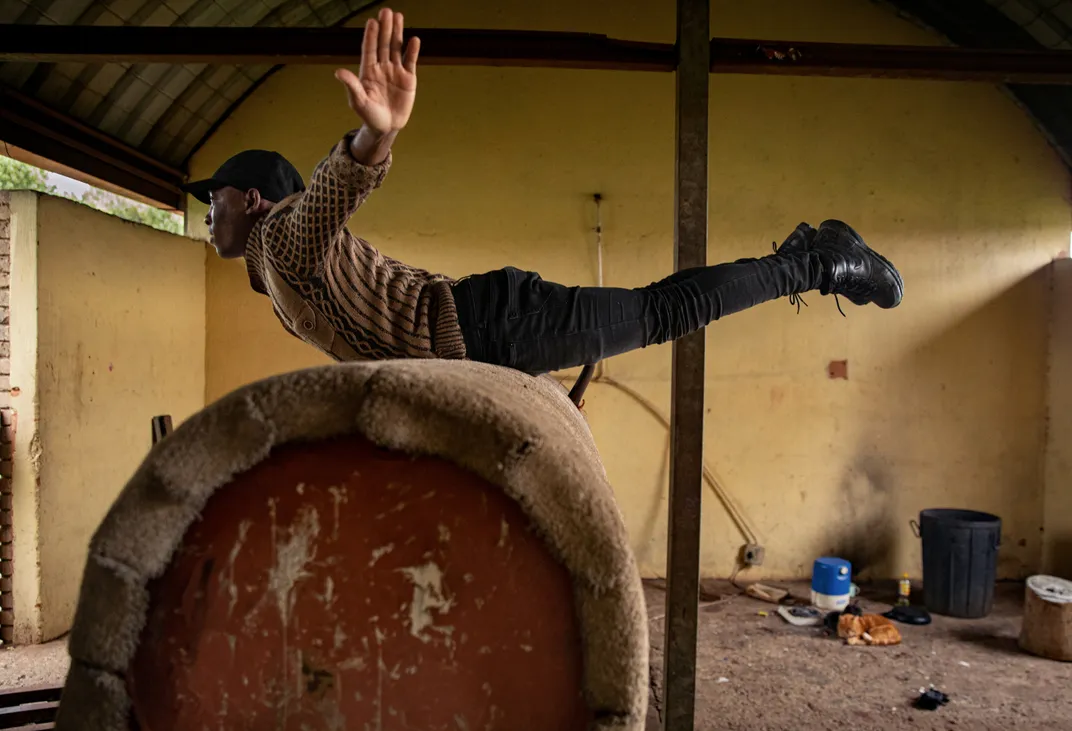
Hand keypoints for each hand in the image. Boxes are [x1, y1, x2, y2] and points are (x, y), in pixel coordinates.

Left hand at [335, 8, 419, 135]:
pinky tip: (414, 40)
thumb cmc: (369, 115)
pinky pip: (410, 61)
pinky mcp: (408, 79)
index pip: (369, 49)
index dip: (370, 36)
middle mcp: (381, 67)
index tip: (372, 21)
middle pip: (383, 44)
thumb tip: (338, 72)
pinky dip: (412, 51)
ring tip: (398, 16)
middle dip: (384, 28)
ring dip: (397, 33)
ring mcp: (395, 71)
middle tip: (386, 11)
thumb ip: (351, 85)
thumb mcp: (358, 101)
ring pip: (396, 48)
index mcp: (368, 71)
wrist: (386, 127)